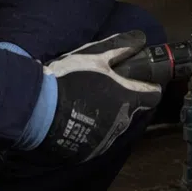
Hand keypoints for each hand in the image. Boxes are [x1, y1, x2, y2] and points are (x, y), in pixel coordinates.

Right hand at [40, 30, 161, 163]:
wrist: (38, 109)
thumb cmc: (70, 78)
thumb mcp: (95, 56)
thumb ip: (120, 48)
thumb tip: (140, 38)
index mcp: (128, 100)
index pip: (153, 95)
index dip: (148, 86)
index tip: (140, 81)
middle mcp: (122, 123)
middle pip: (131, 110)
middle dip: (122, 100)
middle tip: (102, 87)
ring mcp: (105, 140)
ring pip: (114, 125)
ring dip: (106, 115)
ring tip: (85, 103)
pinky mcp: (88, 152)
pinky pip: (96, 139)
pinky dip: (91, 130)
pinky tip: (76, 119)